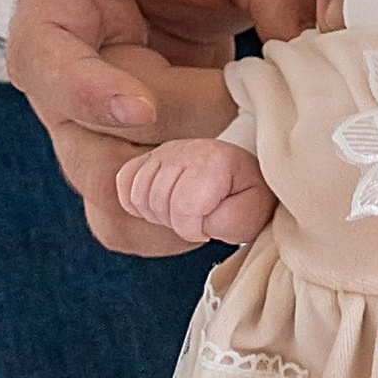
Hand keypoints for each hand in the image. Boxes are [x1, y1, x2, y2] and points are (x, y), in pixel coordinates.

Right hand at [8, 0, 315, 253]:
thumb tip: (316, 54)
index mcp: (59, 2)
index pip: (45, 59)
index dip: (88, 92)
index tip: (142, 110)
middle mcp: (58, 84)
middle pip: (91, 151)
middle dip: (174, 165)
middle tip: (251, 163)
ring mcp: (88, 137)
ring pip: (114, 205)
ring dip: (186, 212)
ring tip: (256, 199)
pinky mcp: (127, 171)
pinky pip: (142, 225)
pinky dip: (193, 228)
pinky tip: (250, 208)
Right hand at [115, 137, 275, 250]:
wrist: (244, 178)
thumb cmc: (247, 199)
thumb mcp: (252, 216)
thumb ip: (228, 220)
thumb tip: (198, 219)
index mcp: (214, 159)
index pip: (183, 207)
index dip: (193, 229)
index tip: (209, 226)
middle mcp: (186, 148)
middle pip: (157, 201)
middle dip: (175, 223)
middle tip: (196, 219)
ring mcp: (164, 151)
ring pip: (138, 195)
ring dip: (156, 214)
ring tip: (180, 212)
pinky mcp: (148, 157)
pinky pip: (124, 182)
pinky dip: (135, 201)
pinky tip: (158, 205)